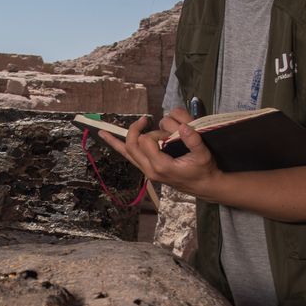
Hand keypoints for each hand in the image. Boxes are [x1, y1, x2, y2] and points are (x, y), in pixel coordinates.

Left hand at [98, 113, 220, 198]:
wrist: (204, 186)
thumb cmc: (204, 170)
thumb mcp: (203, 155)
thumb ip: (194, 140)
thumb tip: (183, 126)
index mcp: (161, 166)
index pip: (147, 141)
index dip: (157, 132)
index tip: (170, 134)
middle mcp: (150, 170)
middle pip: (132, 146)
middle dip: (135, 130)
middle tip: (144, 119)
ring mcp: (147, 171)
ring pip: (126, 154)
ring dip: (115, 141)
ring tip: (102, 131)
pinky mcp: (148, 171)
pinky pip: (130, 158)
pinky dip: (119, 148)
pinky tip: (109, 140)